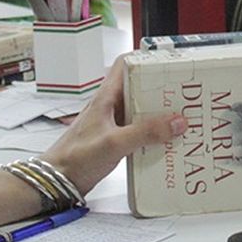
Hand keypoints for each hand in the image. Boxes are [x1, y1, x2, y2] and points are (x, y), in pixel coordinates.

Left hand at [41, 57, 185, 196]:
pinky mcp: (116, 140)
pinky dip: (154, 135)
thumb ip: (145, 132)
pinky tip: (167, 143)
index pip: (125, 65)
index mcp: (106, 97)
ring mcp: (113, 124)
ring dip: (160, 114)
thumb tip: (176, 122)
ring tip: (182, 119)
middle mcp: (111, 106)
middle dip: (161, 90)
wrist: (57, 181)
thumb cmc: (75, 158)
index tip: (168, 65)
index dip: (145, 59)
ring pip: (141, 111)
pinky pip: (139, 131)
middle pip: (139, 88)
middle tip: (184, 95)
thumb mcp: (114, 143)